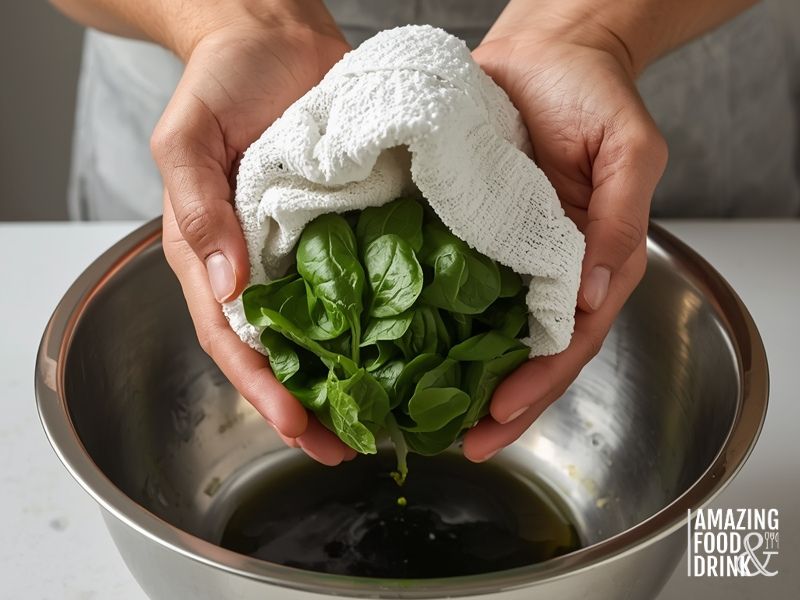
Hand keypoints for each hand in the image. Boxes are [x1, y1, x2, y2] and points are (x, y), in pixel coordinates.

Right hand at [153, 4, 356, 464]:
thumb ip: (198, 209)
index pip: (232, 337)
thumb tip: (224, 286)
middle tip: (345, 449)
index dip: (260, 388)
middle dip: (308, 406)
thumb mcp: (189, 138)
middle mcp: (261, 263)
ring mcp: (307, 250)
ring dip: (348, 379)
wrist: (278, 39)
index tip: (295, 426)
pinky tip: (408, 351)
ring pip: (325, 329)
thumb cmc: (225, 82)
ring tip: (380, 422)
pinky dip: (380, 323)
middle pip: (281, 351)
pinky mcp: (348, 229)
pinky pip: (363, 283)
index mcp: (213, 252)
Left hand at [462, 16, 667, 460]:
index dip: (538, 384)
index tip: (501, 416)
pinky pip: (445, 282)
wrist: (543, 53)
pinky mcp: (461, 231)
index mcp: (587, 262)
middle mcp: (542, 269)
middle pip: (525, 352)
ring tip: (427, 418)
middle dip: (499, 404)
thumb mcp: (627, 153)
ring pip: (483, 330)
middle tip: (462, 445)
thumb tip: (594, 292)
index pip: (568, 339)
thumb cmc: (592, 95)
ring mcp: (500, 254)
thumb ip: (617, 224)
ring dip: (460, 377)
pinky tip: (403, 347)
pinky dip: (429, 320)